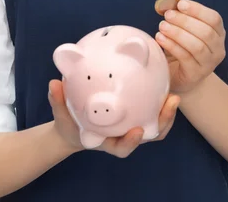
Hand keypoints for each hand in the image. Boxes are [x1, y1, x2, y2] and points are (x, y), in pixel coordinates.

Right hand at [48, 79, 179, 158]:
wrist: (75, 127)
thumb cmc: (69, 123)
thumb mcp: (60, 114)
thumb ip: (58, 101)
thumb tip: (53, 84)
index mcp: (106, 141)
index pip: (120, 147)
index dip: (131, 142)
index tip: (138, 132)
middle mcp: (123, 136)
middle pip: (148, 136)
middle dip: (162, 124)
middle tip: (170, 103)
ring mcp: (132, 127)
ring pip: (155, 126)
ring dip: (167, 114)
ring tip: (174, 95)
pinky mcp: (137, 116)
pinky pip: (151, 111)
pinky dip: (158, 101)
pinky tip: (162, 79)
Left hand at [155, 0, 225, 94]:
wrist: (183, 78)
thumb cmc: (184, 49)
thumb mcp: (186, 31)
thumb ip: (181, 17)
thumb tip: (168, 4)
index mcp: (218, 34)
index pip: (214, 19)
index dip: (198, 10)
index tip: (180, 4)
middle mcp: (218, 49)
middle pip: (206, 32)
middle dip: (185, 21)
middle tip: (168, 15)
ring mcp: (209, 64)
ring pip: (196, 46)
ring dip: (177, 33)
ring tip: (162, 26)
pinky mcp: (196, 74)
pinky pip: (185, 57)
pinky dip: (172, 45)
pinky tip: (160, 38)